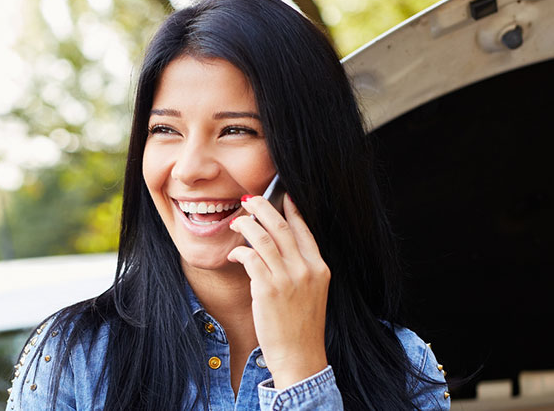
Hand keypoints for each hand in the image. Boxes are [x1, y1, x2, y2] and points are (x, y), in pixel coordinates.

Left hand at [227, 193, 330, 386]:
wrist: (300, 357)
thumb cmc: (301, 327)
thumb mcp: (312, 293)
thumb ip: (302, 269)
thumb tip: (280, 247)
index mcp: (320, 268)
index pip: (303, 229)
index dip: (290, 209)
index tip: (280, 196)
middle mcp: (306, 269)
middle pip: (281, 225)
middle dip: (262, 207)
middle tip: (248, 200)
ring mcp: (288, 279)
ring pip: (263, 237)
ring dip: (247, 224)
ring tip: (237, 221)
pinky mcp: (268, 289)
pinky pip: (250, 257)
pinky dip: (239, 251)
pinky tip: (233, 253)